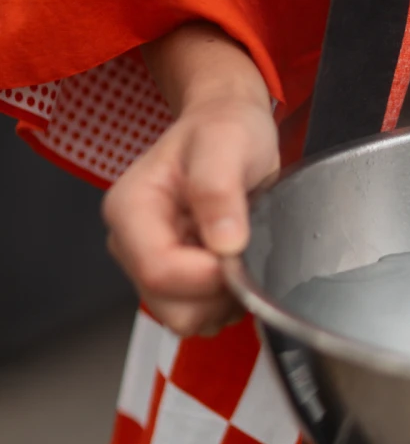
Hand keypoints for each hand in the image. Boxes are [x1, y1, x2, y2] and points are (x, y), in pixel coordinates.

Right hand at [103, 24, 279, 337]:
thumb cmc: (223, 128)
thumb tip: (224, 243)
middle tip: (246, 249)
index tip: (240, 251)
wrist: (229, 126)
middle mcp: (131, 242)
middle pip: (169, 305)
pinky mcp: (174, 278)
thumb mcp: (226, 143)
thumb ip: (218, 189)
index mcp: (130, 209)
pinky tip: (237, 264)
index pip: (158, 270)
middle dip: (216, 290)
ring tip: (243, 253)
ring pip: (184, 317)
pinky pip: (198, 314)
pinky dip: (224, 301)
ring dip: (222, 298)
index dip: (207, 274)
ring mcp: (150, 263)